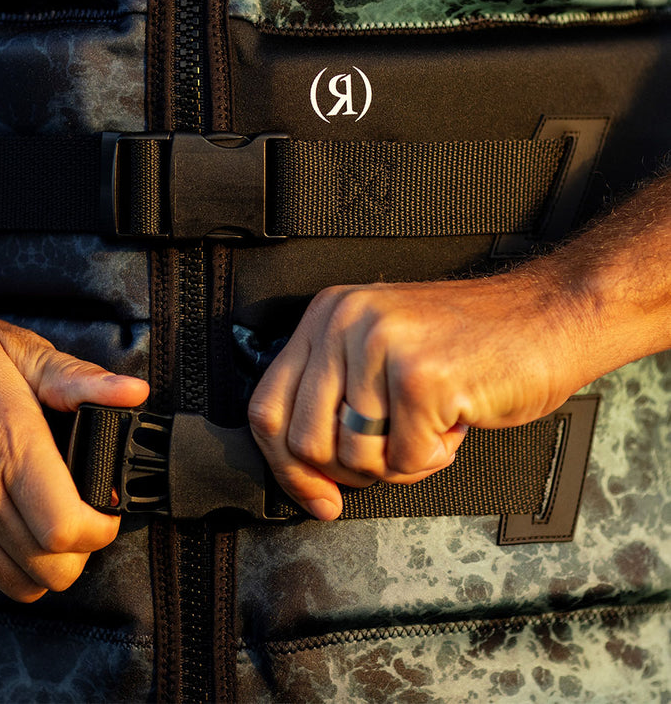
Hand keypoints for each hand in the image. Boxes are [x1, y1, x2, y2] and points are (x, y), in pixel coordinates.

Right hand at [0, 303, 148, 601]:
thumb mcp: (18, 349)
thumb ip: (80, 379)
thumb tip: (135, 394)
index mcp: (6, 443)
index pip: (66, 530)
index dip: (101, 530)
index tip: (106, 511)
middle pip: (48, 569)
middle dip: (80, 552)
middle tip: (82, 519)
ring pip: (14, 585)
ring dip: (44, 566)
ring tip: (48, 527)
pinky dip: (2, 566)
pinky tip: (8, 528)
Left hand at [248, 273, 586, 520]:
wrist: (547, 316)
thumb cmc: (469, 344)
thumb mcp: (380, 353)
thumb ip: (334, 398)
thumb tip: (304, 477)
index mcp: (327, 316)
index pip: (267, 407)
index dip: (286, 468)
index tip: (315, 497)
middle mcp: (345, 322)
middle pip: (304, 441)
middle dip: (350, 469)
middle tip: (392, 450)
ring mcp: (381, 345)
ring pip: (354, 456)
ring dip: (399, 460)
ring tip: (428, 423)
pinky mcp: (421, 377)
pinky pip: (405, 458)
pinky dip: (433, 457)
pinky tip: (453, 421)